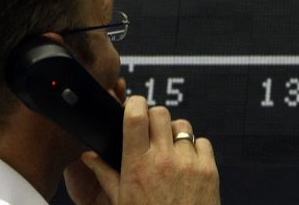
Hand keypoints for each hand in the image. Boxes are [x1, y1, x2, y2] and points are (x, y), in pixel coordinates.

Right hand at [65, 91, 219, 204]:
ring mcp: (188, 163)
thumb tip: (89, 156)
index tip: (133, 106)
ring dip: (174, 132)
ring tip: (168, 150)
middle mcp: (164, 160)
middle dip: (153, 117)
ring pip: (182, 125)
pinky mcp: (209, 170)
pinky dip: (194, 149)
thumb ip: (106, 174)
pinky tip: (186, 164)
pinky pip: (202, 142)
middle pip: (160, 113)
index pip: (136, 116)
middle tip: (150, 131)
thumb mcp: (120, 201)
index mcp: (138, 165)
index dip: (134, 104)